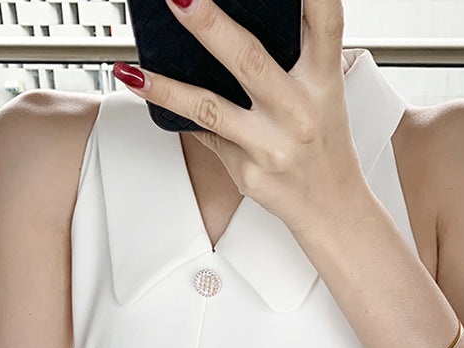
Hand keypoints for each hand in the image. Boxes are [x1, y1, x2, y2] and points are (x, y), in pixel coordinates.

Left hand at [113, 0, 365, 235]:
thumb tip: (234, 22)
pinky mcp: (248, 171)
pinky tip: (148, 92)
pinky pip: (205, 135)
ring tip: (130, 70)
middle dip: (209, 25)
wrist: (332, 210)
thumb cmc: (324, 146)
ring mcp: (271, 145)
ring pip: (210, 108)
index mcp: (323, 82)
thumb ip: (298, 60)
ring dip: (166, 89)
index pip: (326, 23)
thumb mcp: (325, 96)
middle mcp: (299, 111)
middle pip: (250, 60)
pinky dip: (177, 112)